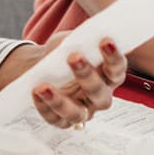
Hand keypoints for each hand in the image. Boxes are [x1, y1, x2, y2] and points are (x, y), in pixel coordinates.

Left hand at [0, 34, 127, 127]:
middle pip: (99, 94)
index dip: (114, 57)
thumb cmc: (65, 52)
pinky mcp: (63, 120)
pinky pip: (55, 119)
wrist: (44, 65)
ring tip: (44, 86)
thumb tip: (88, 34)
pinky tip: (36, 91)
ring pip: (77, 113)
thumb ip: (83, 41)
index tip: (105, 41)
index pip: (117, 69)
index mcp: (108, 76)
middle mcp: (99, 96)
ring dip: (61, 101)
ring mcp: (82, 111)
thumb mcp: (74, 41)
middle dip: (87, 76)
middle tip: (74, 57)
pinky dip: (44, 106)